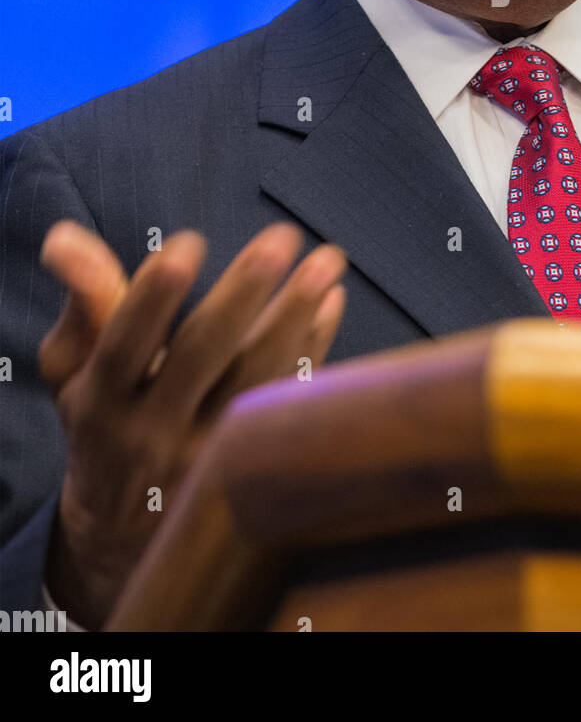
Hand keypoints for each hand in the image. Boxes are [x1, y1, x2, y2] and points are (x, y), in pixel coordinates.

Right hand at [38, 220, 345, 628]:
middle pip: (202, 356)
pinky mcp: (250, 467)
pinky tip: (332, 301)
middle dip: (242, 293)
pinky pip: (289, 403)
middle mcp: (151, 431)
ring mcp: (206, 457)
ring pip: (258, 380)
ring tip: (326, 261)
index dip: (152, 296)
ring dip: (296, 316)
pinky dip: (314, 349)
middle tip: (279, 239)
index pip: (124, 343)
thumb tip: (64, 236)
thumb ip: (83, 302)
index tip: (188, 243)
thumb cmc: (103, 419)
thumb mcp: (75, 369)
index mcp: (101, 400)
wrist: (124, 529)